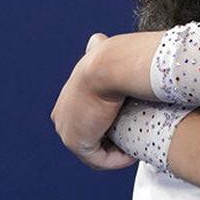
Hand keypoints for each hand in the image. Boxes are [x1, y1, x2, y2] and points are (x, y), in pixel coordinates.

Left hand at [51, 33, 135, 169]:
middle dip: (113, 142)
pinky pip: (99, 160)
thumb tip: (97, 39)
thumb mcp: (100, 54)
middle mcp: (62, 117)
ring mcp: (67, 131)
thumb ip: (96, 48)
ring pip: (95, 151)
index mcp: (67, 100)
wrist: (109, 66)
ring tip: (137, 148)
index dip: (111, 126)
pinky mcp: (77, 143)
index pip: (88, 120)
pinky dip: (115, 160)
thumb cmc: (112, 59)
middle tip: (137, 139)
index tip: (132, 125)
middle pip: (90, 137)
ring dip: (115, 153)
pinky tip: (133, 154)